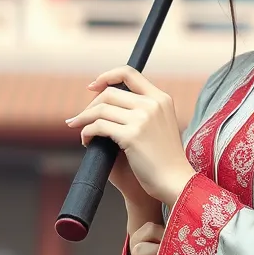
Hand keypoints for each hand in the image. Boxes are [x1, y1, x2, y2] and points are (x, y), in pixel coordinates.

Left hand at [66, 66, 195, 207]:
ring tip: (78, 128)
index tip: (93, 86)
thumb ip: (140, 110)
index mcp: (161, 98)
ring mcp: (143, 119)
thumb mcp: (159, 125)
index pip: (129, 73)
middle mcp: (153, 104)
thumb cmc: (163, 158)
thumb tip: (104, 103)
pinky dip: (87, 132)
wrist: (175, 181)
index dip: (107, 76)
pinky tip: (86, 141)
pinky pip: (99, 127)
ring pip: (101, 109)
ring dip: (84, 118)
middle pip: (110, 92)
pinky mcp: (132, 136)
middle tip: (81, 118)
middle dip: (91, 104)